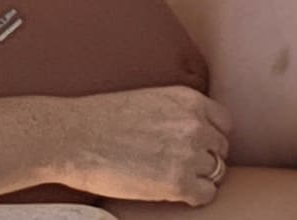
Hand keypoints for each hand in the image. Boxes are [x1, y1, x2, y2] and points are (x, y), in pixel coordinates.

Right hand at [56, 85, 233, 204]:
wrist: (73, 137)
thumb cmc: (100, 119)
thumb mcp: (149, 100)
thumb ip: (176, 113)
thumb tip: (190, 131)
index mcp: (188, 99)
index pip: (223, 123)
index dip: (210, 137)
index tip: (197, 147)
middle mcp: (195, 124)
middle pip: (220, 149)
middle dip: (205, 158)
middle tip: (182, 166)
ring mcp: (189, 154)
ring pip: (215, 172)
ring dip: (198, 177)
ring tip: (174, 179)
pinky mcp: (177, 183)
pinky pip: (205, 194)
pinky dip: (194, 197)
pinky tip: (174, 193)